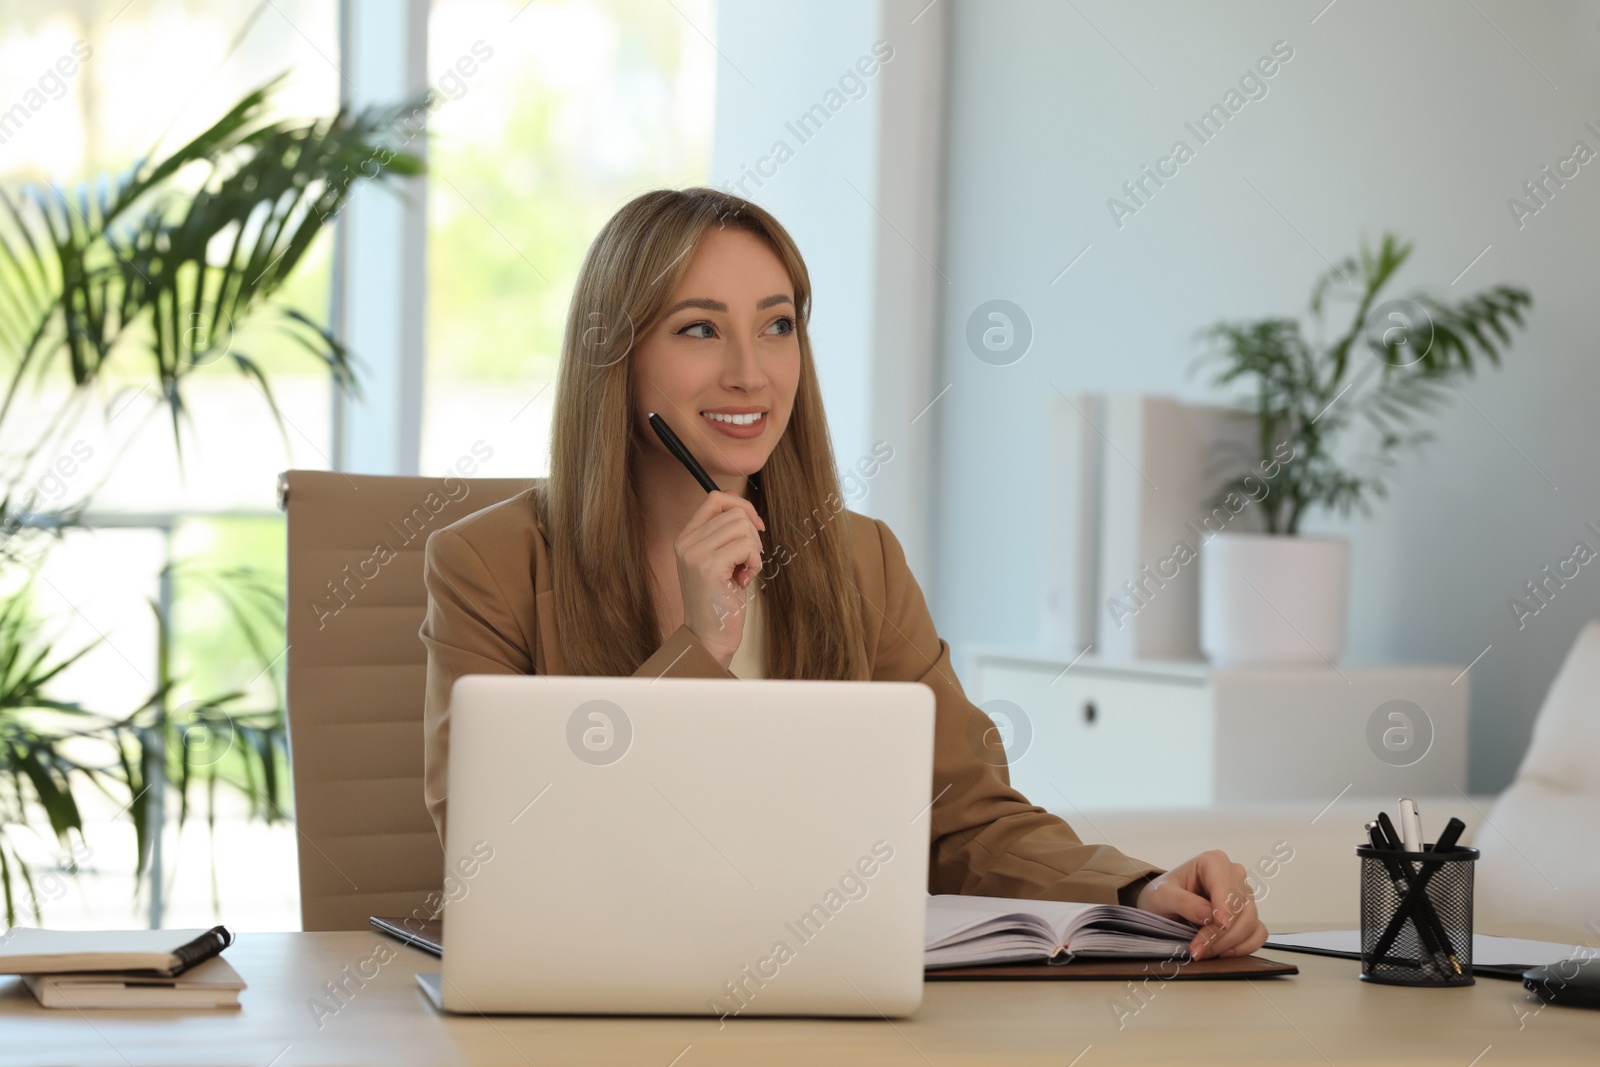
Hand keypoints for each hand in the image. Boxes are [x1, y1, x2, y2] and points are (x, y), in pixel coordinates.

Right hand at [675, 490, 764, 666]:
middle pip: (734, 512)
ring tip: (743, 572)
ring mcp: (695, 553)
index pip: (715, 498)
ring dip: (754, 550)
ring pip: (742, 526)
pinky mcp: (709, 567)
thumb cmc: (720, 601)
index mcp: (686, 537)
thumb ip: (724, 534)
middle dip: (752, 535)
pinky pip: (747, 546)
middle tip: (746, 562)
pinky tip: (743, 580)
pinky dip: (755, 562)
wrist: (710, 637)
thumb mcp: (721, 561)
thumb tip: (743, 507)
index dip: (741, 506)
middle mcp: (686, 542)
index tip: (755, 527)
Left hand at [1133, 850, 1267, 959]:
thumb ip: (1183, 902)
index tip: (1220, 924)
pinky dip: (1244, 947)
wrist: (1164, 906)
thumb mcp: (1162, 895)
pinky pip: (1258, 933)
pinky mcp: (1249, 916)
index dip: (1224, 907)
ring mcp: (1245, 896)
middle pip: (1239, 908)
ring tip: (1204, 952)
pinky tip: (1223, 953)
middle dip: (1220, 933)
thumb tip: (1209, 914)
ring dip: (1229, 943)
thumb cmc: (1163, 895)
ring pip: (1250, 922)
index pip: (1226, 886)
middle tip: (1198, 950)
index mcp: (1214, 861)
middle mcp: (1234, 875)